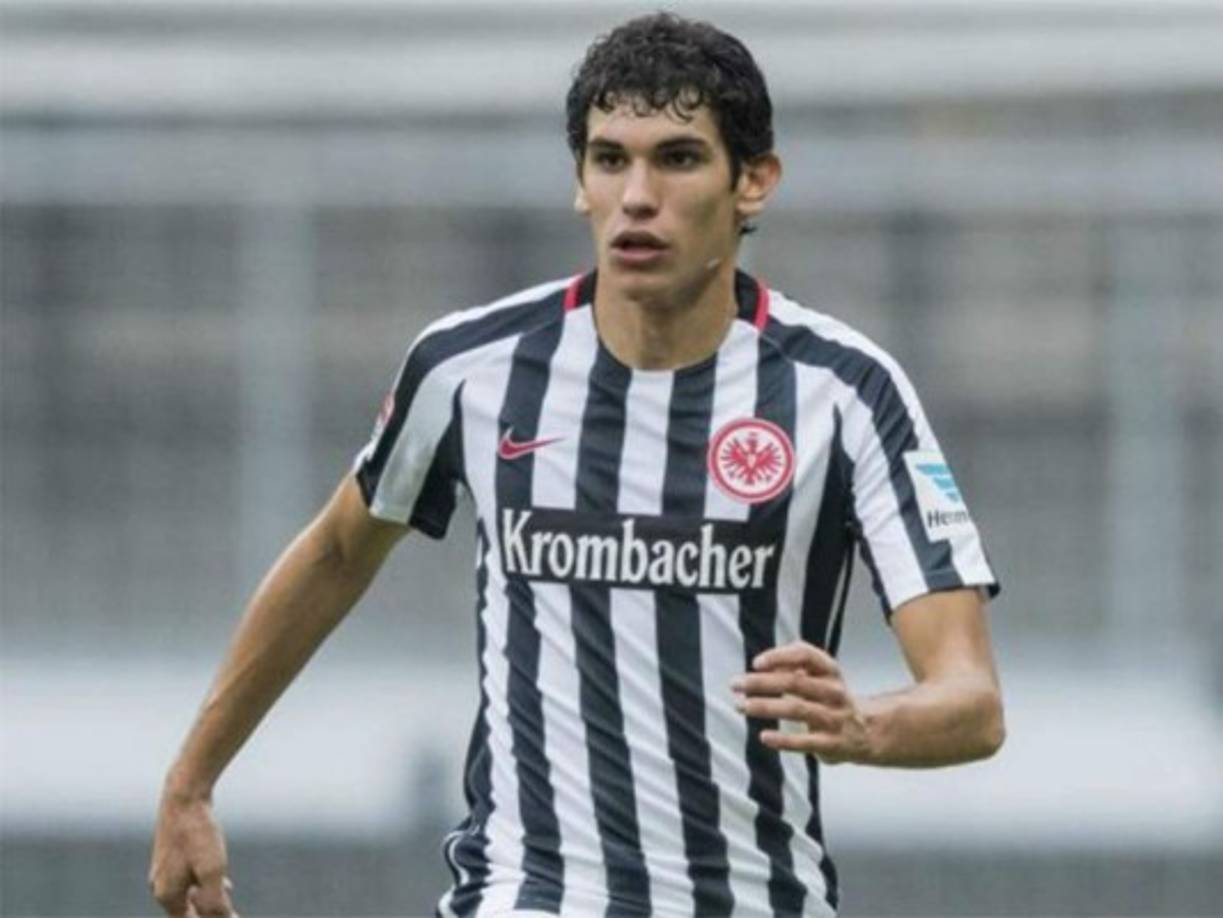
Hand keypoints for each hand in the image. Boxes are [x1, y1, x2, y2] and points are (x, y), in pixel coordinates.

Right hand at [149, 791, 236, 916]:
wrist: (183, 795)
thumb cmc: (198, 833)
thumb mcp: (212, 870)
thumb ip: (215, 901)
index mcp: (166, 895)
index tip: (233, 916)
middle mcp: (160, 885)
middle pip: (187, 912)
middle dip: (208, 914)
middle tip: (233, 914)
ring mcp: (163, 869)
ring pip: (188, 895)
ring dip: (209, 901)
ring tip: (231, 903)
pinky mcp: (171, 854)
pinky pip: (189, 879)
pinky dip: (205, 886)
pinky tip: (225, 882)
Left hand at [731, 641, 870, 764]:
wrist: (869, 732)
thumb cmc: (833, 699)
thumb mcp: (822, 676)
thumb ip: (794, 665)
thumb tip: (763, 666)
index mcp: (830, 672)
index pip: (806, 655)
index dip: (779, 656)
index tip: (756, 663)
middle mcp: (834, 692)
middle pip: (795, 682)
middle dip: (761, 682)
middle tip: (736, 684)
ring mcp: (834, 718)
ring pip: (797, 709)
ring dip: (765, 707)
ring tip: (741, 706)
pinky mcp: (832, 744)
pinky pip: (805, 742)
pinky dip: (783, 739)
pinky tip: (764, 736)